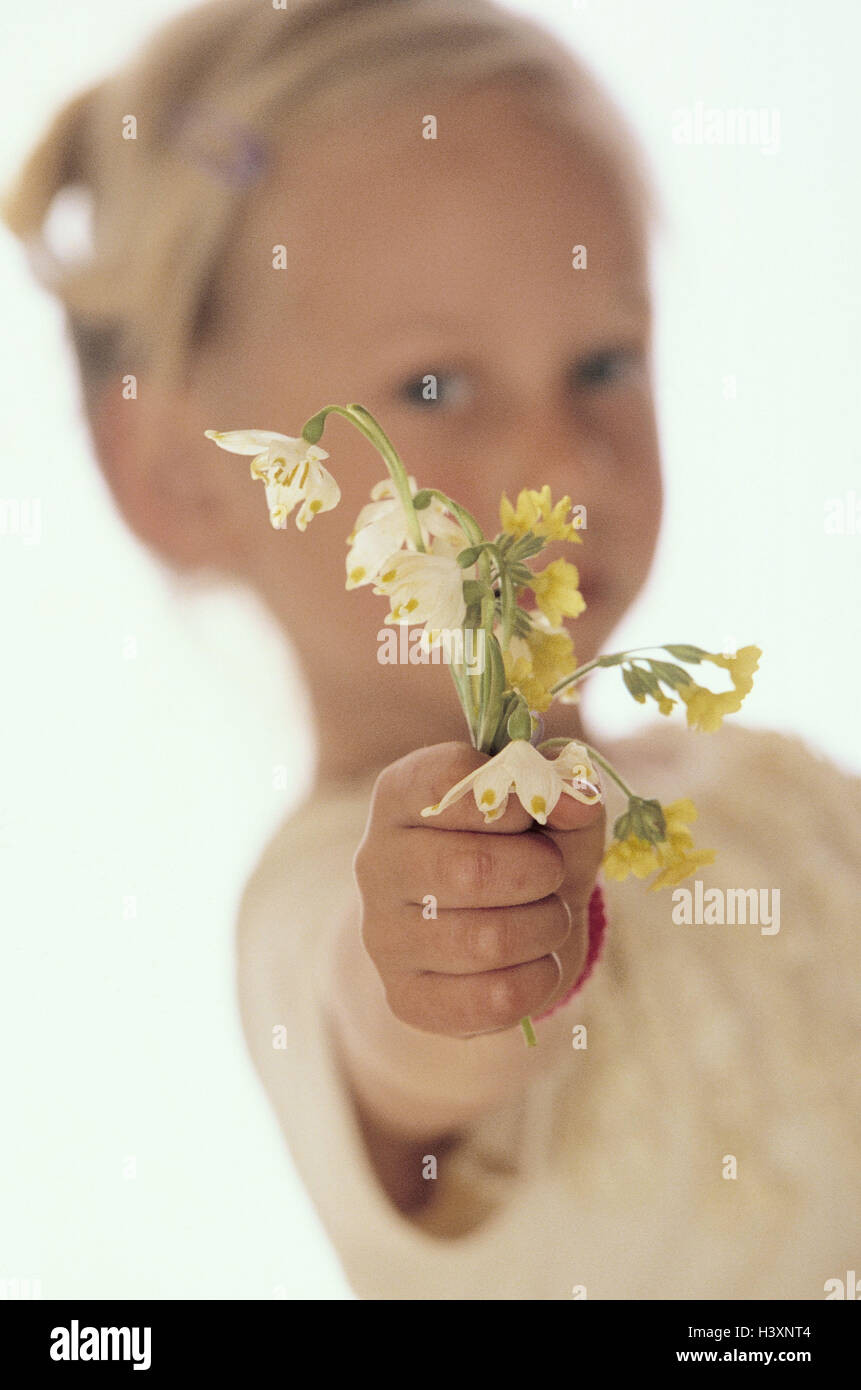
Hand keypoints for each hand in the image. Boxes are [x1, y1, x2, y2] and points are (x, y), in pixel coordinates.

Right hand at [352, 741, 605, 1038]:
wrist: (502, 929)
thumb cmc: (524, 850)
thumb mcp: (551, 807)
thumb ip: (566, 790)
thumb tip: (576, 801)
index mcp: (400, 795)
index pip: (446, 782)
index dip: (514, 796)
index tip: (535, 812)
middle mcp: (377, 862)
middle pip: (470, 870)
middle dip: (540, 871)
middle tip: (552, 873)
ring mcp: (383, 934)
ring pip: (485, 941)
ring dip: (546, 926)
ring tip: (550, 918)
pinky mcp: (406, 996)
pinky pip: (492, 999)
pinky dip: (539, 980)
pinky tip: (539, 962)